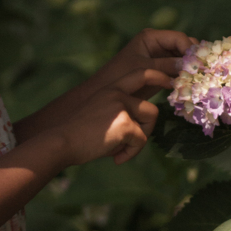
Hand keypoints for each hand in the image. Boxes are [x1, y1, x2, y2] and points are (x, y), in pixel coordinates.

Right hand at [54, 66, 170, 166]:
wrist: (61, 142)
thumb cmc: (76, 134)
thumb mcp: (98, 113)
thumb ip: (118, 112)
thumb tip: (137, 128)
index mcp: (110, 88)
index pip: (140, 73)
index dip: (158, 76)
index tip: (169, 82)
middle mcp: (117, 93)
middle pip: (151, 107)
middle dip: (148, 127)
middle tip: (140, 136)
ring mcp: (122, 107)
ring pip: (149, 124)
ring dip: (139, 141)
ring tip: (119, 150)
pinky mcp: (126, 124)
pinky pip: (140, 141)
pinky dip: (130, 153)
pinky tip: (115, 158)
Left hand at [94, 28, 197, 97]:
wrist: (107, 91)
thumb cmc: (120, 75)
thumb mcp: (143, 69)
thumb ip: (166, 65)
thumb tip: (190, 65)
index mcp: (152, 37)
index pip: (178, 38)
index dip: (190, 49)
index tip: (198, 63)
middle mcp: (158, 44)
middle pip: (184, 46)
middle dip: (193, 58)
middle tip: (202, 72)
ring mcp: (161, 57)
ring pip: (184, 59)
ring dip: (190, 68)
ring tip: (199, 79)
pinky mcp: (162, 70)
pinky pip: (179, 70)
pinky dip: (185, 76)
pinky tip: (191, 85)